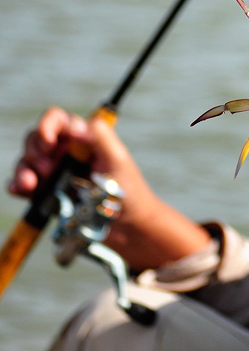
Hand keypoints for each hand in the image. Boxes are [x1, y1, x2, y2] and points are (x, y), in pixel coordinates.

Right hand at [8, 108, 210, 271]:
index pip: (58, 120)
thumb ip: (98, 136)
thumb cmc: (128, 191)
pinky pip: (24, 185)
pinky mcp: (48, 195)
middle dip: (36, 151)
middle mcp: (67, 152)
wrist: (128, 229)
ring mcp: (56, 174)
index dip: (47, 126)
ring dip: (23, 170)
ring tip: (32, 184)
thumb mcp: (117, 159)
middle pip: (37, 139)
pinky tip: (20, 190)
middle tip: (49, 170)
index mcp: (84, 138)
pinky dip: (17, 185)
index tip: (49, 142)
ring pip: (27, 162)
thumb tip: (73, 124)